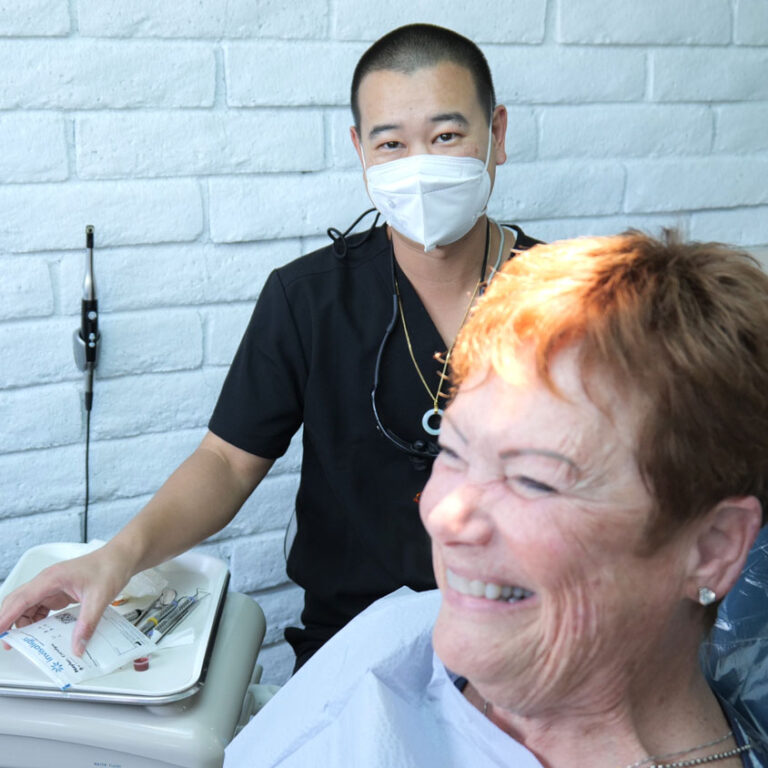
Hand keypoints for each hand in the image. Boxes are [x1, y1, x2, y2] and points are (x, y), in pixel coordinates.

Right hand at [0, 548, 131, 655]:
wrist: (122, 557)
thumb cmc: (110, 567)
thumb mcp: (100, 598)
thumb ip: (87, 624)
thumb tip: (77, 646)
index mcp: (52, 578)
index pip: (20, 600)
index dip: (5, 617)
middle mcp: (48, 581)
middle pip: (17, 602)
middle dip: (8, 622)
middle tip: (8, 644)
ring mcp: (52, 587)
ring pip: (27, 606)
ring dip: (23, 624)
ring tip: (24, 643)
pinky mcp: (59, 592)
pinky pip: (40, 608)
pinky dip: (36, 621)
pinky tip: (40, 633)